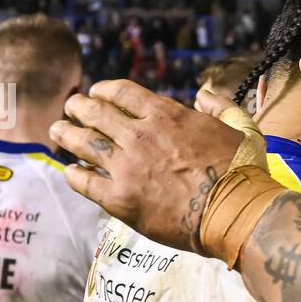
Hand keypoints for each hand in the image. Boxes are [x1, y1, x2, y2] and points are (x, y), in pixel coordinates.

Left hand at [50, 79, 244, 251]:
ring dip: (66, 134)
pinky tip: (70, 171)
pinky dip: (74, 174)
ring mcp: (126, 167)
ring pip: (83, 143)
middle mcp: (139, 135)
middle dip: (79, 107)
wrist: (234, 212)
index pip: (121, 91)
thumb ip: (221, 106)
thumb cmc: (242, 171)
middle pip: (94, 112)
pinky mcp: (120, 199)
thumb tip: (204, 95)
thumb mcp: (241, 128)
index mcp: (166, 115)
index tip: (97, 92)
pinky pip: (84, 182)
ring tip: (58, 131)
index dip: (104, 89)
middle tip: (71, 108)